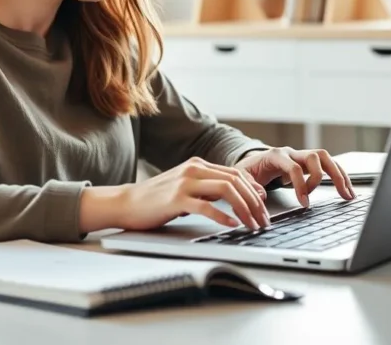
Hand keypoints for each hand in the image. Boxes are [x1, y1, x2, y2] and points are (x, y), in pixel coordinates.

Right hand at [79, 157, 269, 232]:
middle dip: (254, 202)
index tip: (264, 205)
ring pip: (226, 191)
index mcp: (198, 165)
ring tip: (252, 225)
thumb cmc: (156, 199)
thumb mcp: (185, 188)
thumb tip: (235, 197)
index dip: (254, 190)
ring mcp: (185, 183)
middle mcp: (193, 169)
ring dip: (245, 209)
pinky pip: (207, 207)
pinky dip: (223, 216)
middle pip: (235, 181)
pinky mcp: (176, 199)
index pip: (235, 173)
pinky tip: (232, 225)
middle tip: (263, 220)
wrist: (126, 203)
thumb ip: (207, 188)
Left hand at [234, 147, 354, 207]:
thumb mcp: (241, 177)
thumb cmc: (248, 170)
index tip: (305, 203)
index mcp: (276, 155)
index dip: (301, 185)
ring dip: (339, 175)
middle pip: (315, 156)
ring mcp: (301, 156)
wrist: (250, 162)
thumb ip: (250, 185)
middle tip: (331, 195)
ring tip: (348, 194)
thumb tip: (262, 195)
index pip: (294, 167)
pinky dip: (339, 176)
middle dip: (324, 177)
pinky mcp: (308, 163)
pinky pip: (328, 166)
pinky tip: (346, 191)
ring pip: (326, 159)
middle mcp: (292, 153)